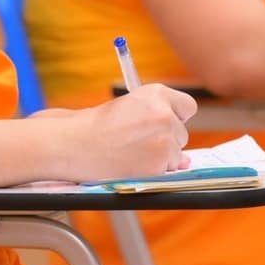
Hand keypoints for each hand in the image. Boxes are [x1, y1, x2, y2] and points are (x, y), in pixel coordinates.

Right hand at [67, 83, 195, 180]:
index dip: (175, 117)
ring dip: (160, 157)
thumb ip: (158, 124)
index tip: (161, 124)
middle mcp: (165, 113)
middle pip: (182, 133)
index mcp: (157, 93)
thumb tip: (186, 160)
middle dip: (165, 140)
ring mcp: (164, 139)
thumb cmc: (98, 126)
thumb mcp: (130, 110)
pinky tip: (132, 163)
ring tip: (131, 151)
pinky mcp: (160, 162)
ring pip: (177, 155)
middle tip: (136, 140)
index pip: (188, 107)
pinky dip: (153, 171)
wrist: (76, 144)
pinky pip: (168, 170)